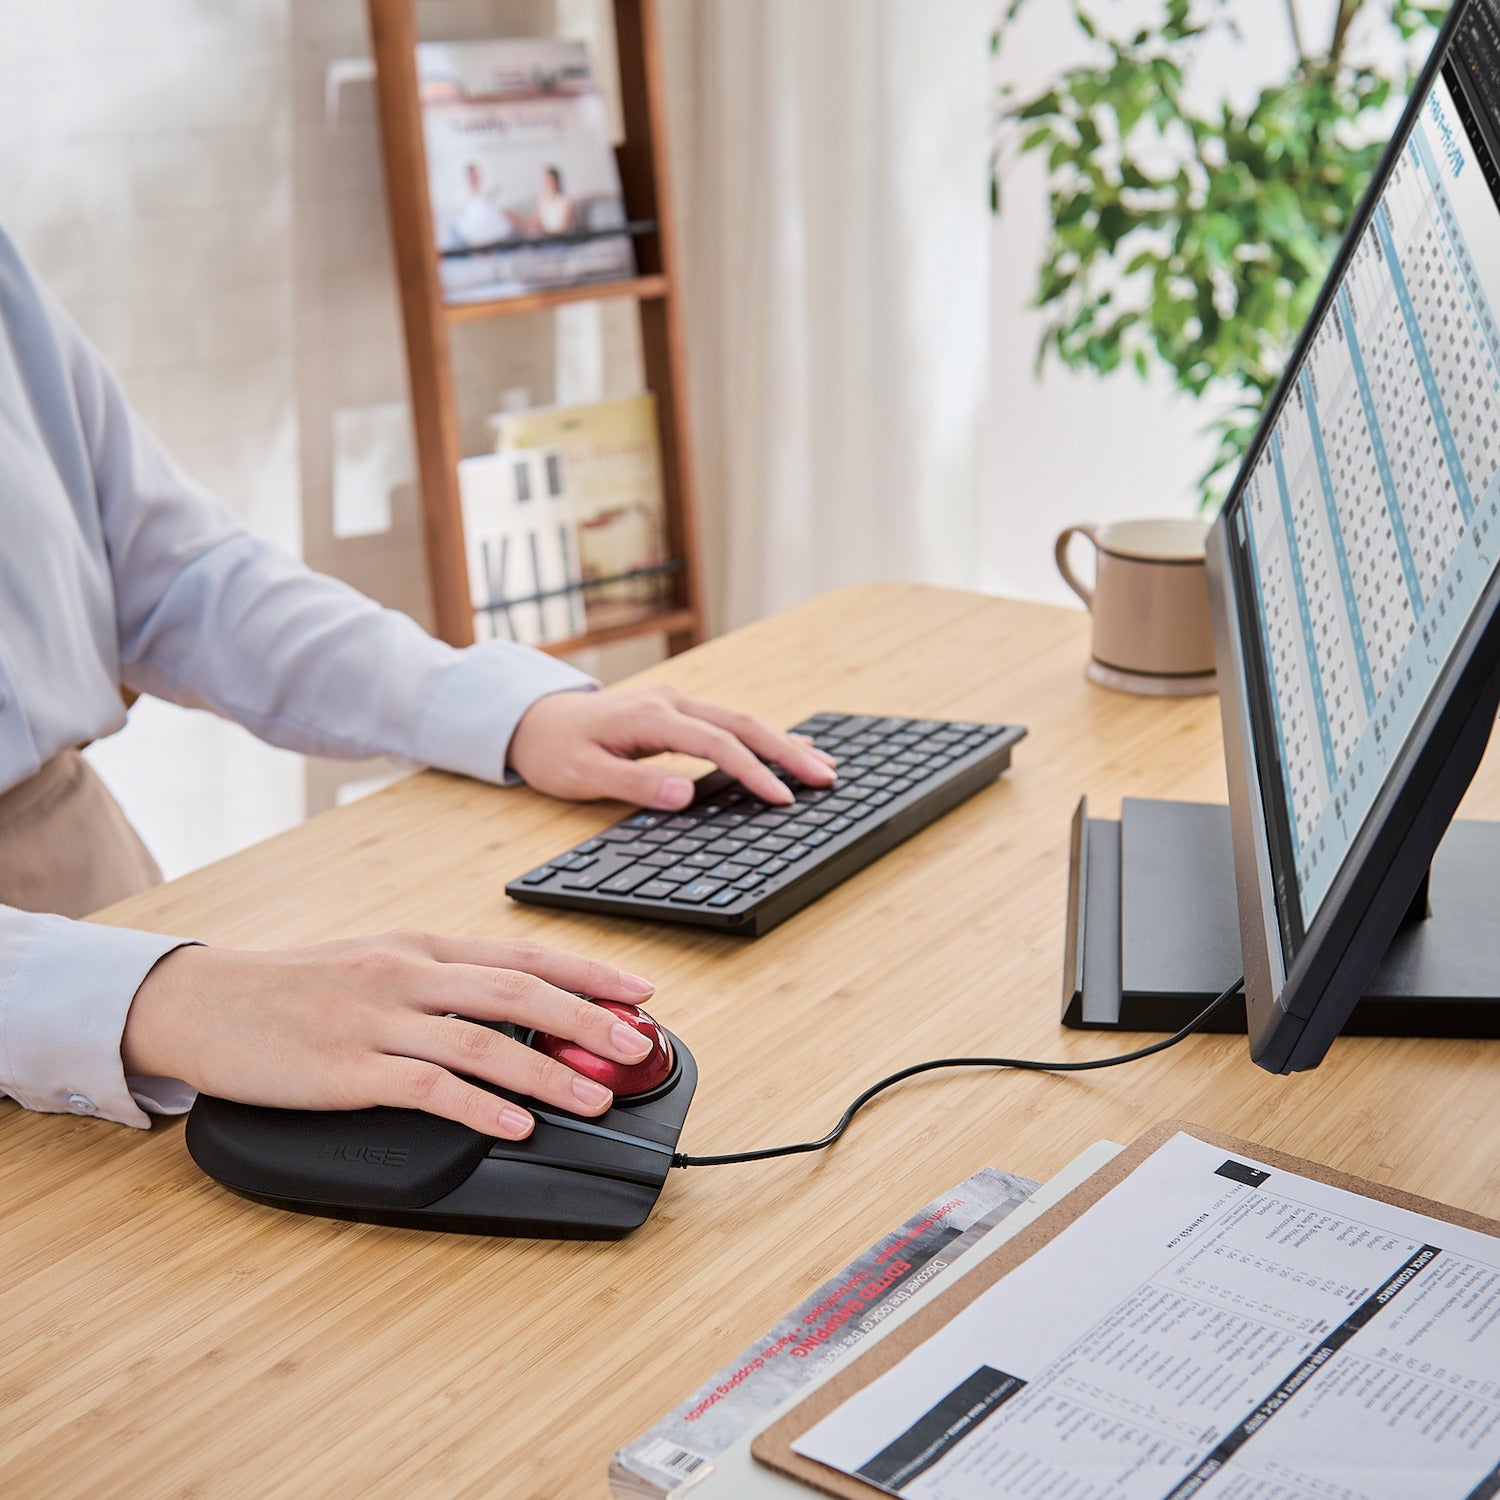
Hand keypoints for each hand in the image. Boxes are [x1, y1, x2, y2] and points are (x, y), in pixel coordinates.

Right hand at [121, 932, 661, 1138]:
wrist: (204, 1004)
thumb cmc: (294, 988)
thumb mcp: (377, 964)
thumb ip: (442, 982)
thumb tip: (516, 1007)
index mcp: (420, 948)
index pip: (523, 953)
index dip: (589, 972)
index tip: (639, 989)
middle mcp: (408, 976)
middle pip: (518, 992)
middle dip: (587, 1019)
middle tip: (634, 1046)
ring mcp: (378, 1022)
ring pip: (483, 1042)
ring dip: (548, 1074)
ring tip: (593, 1098)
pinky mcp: (348, 1070)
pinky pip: (429, 1088)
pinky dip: (481, 1106)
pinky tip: (515, 1124)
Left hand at [508, 685, 837, 808]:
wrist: (533, 718)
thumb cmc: (555, 749)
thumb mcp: (584, 774)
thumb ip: (635, 783)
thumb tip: (685, 794)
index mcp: (652, 716)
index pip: (717, 743)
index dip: (753, 772)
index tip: (782, 799)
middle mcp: (672, 701)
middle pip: (743, 723)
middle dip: (788, 751)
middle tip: (827, 778)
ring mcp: (677, 702)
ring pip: (742, 719)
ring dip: (783, 742)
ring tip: (823, 765)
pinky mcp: (677, 711)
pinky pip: (729, 722)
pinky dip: (763, 736)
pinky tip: (788, 747)